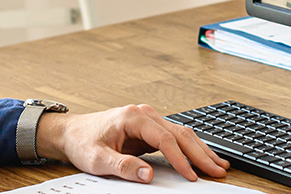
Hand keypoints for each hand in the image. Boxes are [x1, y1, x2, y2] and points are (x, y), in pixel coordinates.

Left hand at [36, 104, 228, 182]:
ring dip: (200, 150)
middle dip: (201, 154)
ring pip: (182, 134)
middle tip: (218, 171)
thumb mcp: (97, 159)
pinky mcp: (150, 130)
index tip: (191, 176)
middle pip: (180, 134)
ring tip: (218, 166)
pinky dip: (191, 149)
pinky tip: (203, 158)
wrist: (72, 132)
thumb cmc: (83, 142)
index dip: (180, 159)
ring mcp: (149, 120)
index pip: (165, 139)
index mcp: (133, 117)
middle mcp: (145, 115)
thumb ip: (123, 166)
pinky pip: (176, 139)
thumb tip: (148, 175)